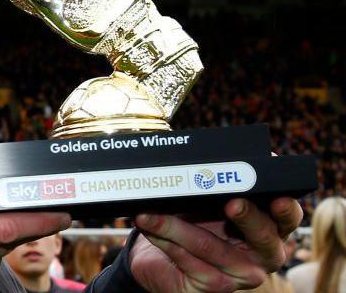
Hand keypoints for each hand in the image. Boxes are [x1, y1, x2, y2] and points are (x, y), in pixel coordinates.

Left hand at [129, 197, 303, 291]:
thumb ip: (217, 184)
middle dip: (245, 216)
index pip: (289, 218)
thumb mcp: (207, 201)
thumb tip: (209, 158)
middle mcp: (263, 255)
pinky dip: (163, 239)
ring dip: (174, 225)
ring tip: (149, 212)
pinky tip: (148, 227)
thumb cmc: (193, 221)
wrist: (161, 257)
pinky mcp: (213, 286)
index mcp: (270, 228)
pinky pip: (187, 260)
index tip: (277, 198)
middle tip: (230, 202)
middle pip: (262, 235)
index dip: (286, 209)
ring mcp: (240, 275)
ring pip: (209, 246)